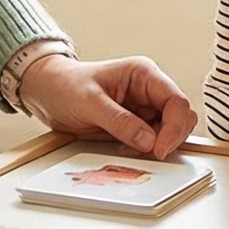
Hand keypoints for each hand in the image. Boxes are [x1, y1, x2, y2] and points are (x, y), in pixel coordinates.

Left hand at [16, 54, 196, 158]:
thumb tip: (149, 140)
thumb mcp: (90, 103)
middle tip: (150, 154)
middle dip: (169, 137)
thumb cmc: (66, 86)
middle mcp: (149, 90)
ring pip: (170, 131)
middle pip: (180, 117)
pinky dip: (146, 149)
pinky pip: (153, 140)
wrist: (47, 92)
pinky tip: (126, 149)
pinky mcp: (137, 124)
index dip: (174, 127)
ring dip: (157, 145)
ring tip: (129, 148)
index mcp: (143, 74)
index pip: (176, 100)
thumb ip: (120, 121)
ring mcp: (144, 108)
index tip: (159, 148)